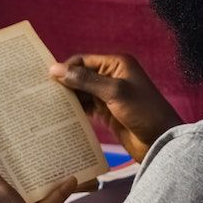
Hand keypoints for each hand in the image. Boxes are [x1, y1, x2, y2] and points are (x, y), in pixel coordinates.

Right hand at [49, 54, 181, 162]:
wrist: (161, 142)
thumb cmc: (142, 111)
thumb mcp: (114, 92)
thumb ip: (85, 80)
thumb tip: (55, 69)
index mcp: (116, 64)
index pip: (83, 61)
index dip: (65, 68)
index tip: (45, 80)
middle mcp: (112, 76)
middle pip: (80, 76)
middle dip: (64, 84)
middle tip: (41, 94)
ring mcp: (109, 95)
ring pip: (82, 93)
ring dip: (69, 98)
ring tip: (47, 106)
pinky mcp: (107, 112)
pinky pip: (87, 107)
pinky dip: (76, 110)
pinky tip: (62, 116)